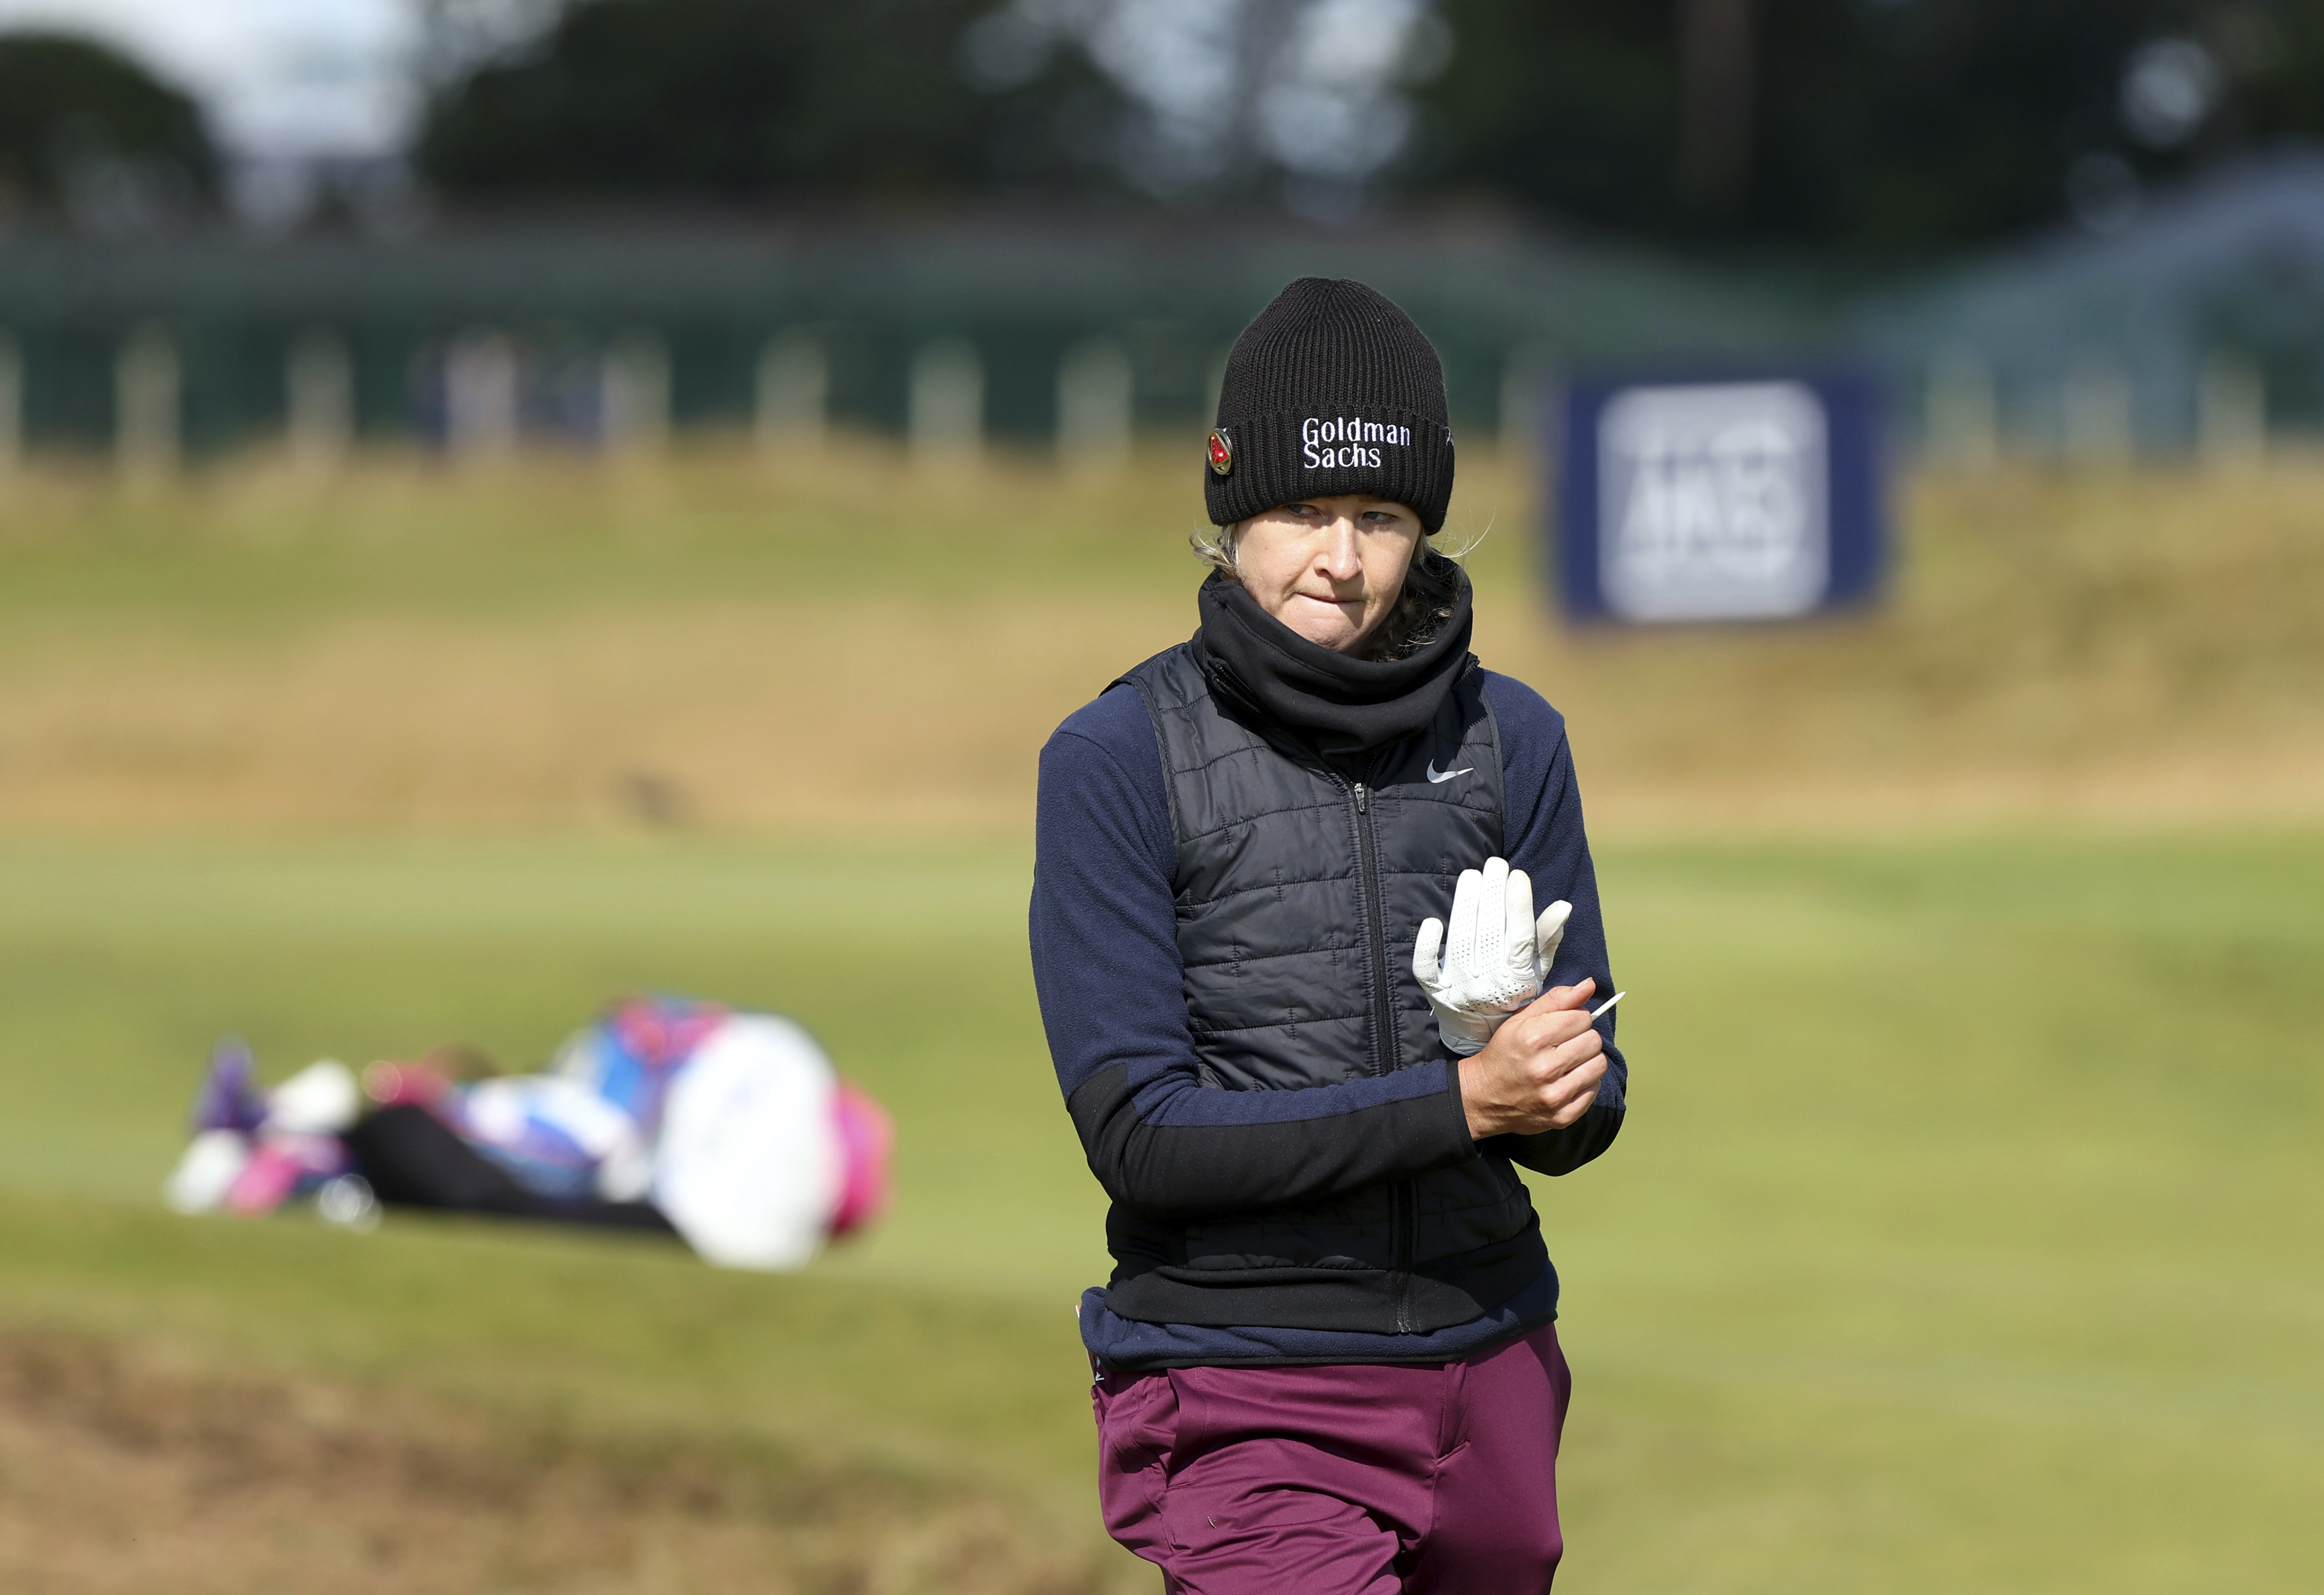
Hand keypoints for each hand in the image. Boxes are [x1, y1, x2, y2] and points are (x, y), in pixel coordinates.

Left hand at [1411, 856, 1571, 1056]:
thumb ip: (1546, 939)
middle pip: (1488, 933)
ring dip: (1465, 906)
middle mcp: (1487, 984)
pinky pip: (1425, 967)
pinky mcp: (1434, 991)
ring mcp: (1458, 987)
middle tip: (1495, 864)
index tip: (1518, 876)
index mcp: (1516, 980)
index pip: (1519, 937)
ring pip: (1460, 941)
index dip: (1519, 905)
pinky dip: (1426, 945)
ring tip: (1472, 875)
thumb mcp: (1535, 971)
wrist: (1479, 1035)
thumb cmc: (1513, 996)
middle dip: (1492, 895)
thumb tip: (1563, 906)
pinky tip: (1433, 921)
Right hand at [1456, 979, 1607, 1139]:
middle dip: (1582, 1039)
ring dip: (1588, 1061)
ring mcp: (1555, 1095)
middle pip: (1594, 1041)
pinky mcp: (1563, 1116)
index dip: (1575, 1019)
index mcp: (1534, 1038)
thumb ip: (1557, 1000)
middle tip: (1564, 1046)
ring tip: (1568, 1063)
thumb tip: (1589, 985)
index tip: (1562, 1027)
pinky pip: (1594, 1090)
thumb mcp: (1521, 1020)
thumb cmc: (1504, 1054)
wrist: (1483, 1097)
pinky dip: (1585, 1083)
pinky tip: (1567, 1081)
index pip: (1582, 1018)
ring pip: (1599, 1065)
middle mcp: (1545, 1068)